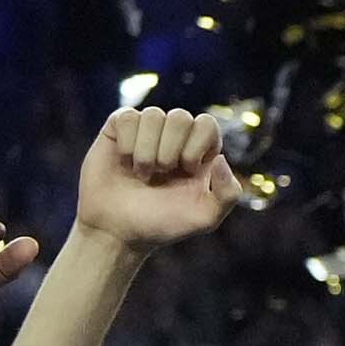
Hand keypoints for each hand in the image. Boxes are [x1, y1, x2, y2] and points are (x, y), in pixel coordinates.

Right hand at [72, 107, 242, 251]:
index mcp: (199, 152)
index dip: (196, 146)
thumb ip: (228, 194)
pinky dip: (127, 142)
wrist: (116, 231)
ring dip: (146, 150)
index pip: (207, 124)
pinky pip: (126, 117)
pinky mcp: (118, 130)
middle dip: (170, 150)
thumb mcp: (204, 218)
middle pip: (180, 117)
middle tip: (161, 173)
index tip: (186, 170)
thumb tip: (221, 158)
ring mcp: (145, 131)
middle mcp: (173, 137)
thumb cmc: (160, 224)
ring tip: (142, 173)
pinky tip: (125, 161)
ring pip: (152, 114)